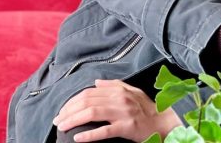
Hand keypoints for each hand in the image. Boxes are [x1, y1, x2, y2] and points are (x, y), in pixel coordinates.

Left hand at [52, 79, 181, 141]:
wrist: (163, 123)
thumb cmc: (146, 109)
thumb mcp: (132, 92)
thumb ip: (113, 85)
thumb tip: (96, 82)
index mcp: (118, 90)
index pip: (88, 93)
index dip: (72, 101)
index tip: (62, 111)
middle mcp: (119, 98)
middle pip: (87, 101)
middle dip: (68, 111)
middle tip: (57, 121)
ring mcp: (123, 113)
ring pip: (92, 113)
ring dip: (73, 120)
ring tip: (62, 127)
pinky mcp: (127, 128)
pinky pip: (104, 131)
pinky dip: (89, 135)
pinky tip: (77, 138)